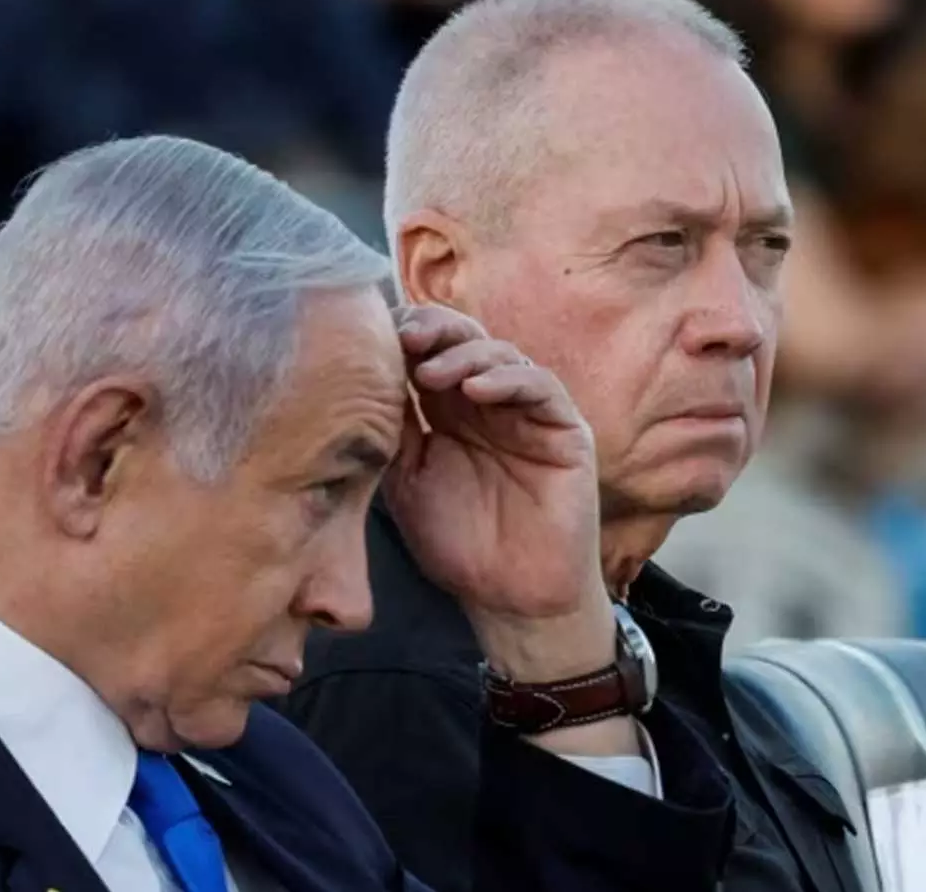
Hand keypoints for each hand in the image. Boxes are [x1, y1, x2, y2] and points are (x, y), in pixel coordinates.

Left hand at [383, 305, 613, 681]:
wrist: (508, 597)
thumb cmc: (457, 544)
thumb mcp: (406, 480)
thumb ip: (392, 431)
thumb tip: (360, 380)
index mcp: (448, 411)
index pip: (428, 352)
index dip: (405, 336)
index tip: (373, 337)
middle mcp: (489, 403)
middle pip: (464, 339)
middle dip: (433, 330)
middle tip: (404, 337)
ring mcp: (528, 413)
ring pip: (501, 354)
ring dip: (463, 355)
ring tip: (431, 373)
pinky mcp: (565, 430)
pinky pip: (540, 387)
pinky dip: (508, 380)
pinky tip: (476, 391)